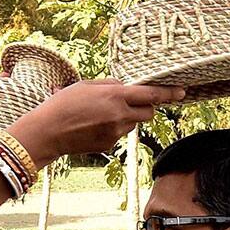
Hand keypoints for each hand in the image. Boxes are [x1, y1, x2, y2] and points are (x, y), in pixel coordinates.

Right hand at [8, 79, 184, 168]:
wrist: (47, 132)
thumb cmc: (63, 104)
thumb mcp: (86, 84)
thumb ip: (111, 84)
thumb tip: (126, 87)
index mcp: (115, 96)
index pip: (151, 95)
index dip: (169, 93)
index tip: (182, 91)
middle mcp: (119, 115)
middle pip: (148, 112)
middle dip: (145, 106)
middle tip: (131, 102)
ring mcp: (115, 132)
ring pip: (133, 123)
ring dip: (127, 118)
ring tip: (101, 114)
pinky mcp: (109, 145)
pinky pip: (120, 134)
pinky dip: (114, 128)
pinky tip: (94, 125)